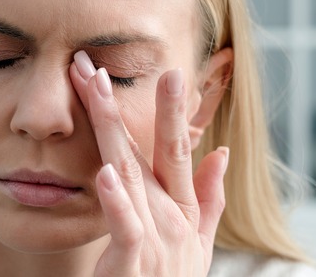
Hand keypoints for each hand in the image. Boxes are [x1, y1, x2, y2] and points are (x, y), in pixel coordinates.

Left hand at [69, 51, 228, 275]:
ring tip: (96, 90)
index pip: (173, 148)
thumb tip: (219, 155)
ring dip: (112, 129)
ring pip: (131, 173)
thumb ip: (208, 199)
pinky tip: (106, 172)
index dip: (167, 109)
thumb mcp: (197, 243)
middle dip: (137, 100)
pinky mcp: (133, 263)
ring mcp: (155, 238)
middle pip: (152, 149)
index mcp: (182, 208)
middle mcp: (172, 216)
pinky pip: (125, 227)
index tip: (163, 70)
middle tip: (123, 59)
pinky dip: (116, 200)